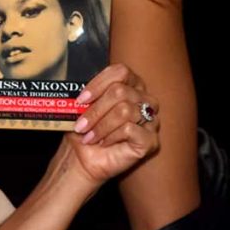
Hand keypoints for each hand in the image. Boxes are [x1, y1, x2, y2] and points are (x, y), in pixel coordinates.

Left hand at [67, 63, 159, 183]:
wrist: (84, 158)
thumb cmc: (85, 129)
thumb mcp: (81, 107)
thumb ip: (85, 95)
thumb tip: (77, 90)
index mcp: (131, 85)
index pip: (120, 71)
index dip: (98, 84)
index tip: (80, 100)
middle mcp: (145, 100)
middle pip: (120, 91)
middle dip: (95, 110)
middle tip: (80, 125)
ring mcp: (151, 120)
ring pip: (124, 110)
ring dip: (100, 126)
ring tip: (89, 136)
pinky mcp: (151, 140)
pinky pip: (130, 129)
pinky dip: (111, 136)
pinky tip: (104, 143)